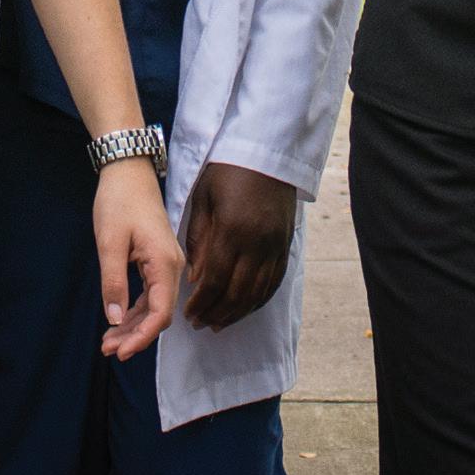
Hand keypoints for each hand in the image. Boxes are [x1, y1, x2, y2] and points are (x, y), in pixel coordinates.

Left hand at [92, 157, 182, 361]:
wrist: (128, 171)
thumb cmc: (119, 201)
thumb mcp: (110, 242)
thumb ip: (113, 282)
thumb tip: (115, 319)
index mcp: (165, 263)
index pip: (161, 313)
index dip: (142, 337)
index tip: (120, 352)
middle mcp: (172, 266)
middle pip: (159, 313)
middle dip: (135, 335)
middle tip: (107, 350)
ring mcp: (166, 264)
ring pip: (154, 306)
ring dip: (133, 326)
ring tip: (107, 342)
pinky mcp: (157, 261)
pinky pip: (150, 294)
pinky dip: (134, 310)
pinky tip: (117, 321)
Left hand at [180, 162, 297, 331]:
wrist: (267, 151)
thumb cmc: (226, 171)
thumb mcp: (203, 199)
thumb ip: (198, 240)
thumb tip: (195, 278)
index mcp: (232, 229)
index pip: (214, 279)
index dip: (200, 302)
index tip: (187, 315)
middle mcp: (258, 242)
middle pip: (237, 292)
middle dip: (216, 313)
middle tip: (200, 324)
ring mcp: (276, 245)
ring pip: (257, 293)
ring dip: (237, 313)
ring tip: (219, 323)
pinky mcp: (286, 244)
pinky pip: (274, 282)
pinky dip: (258, 301)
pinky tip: (244, 308)